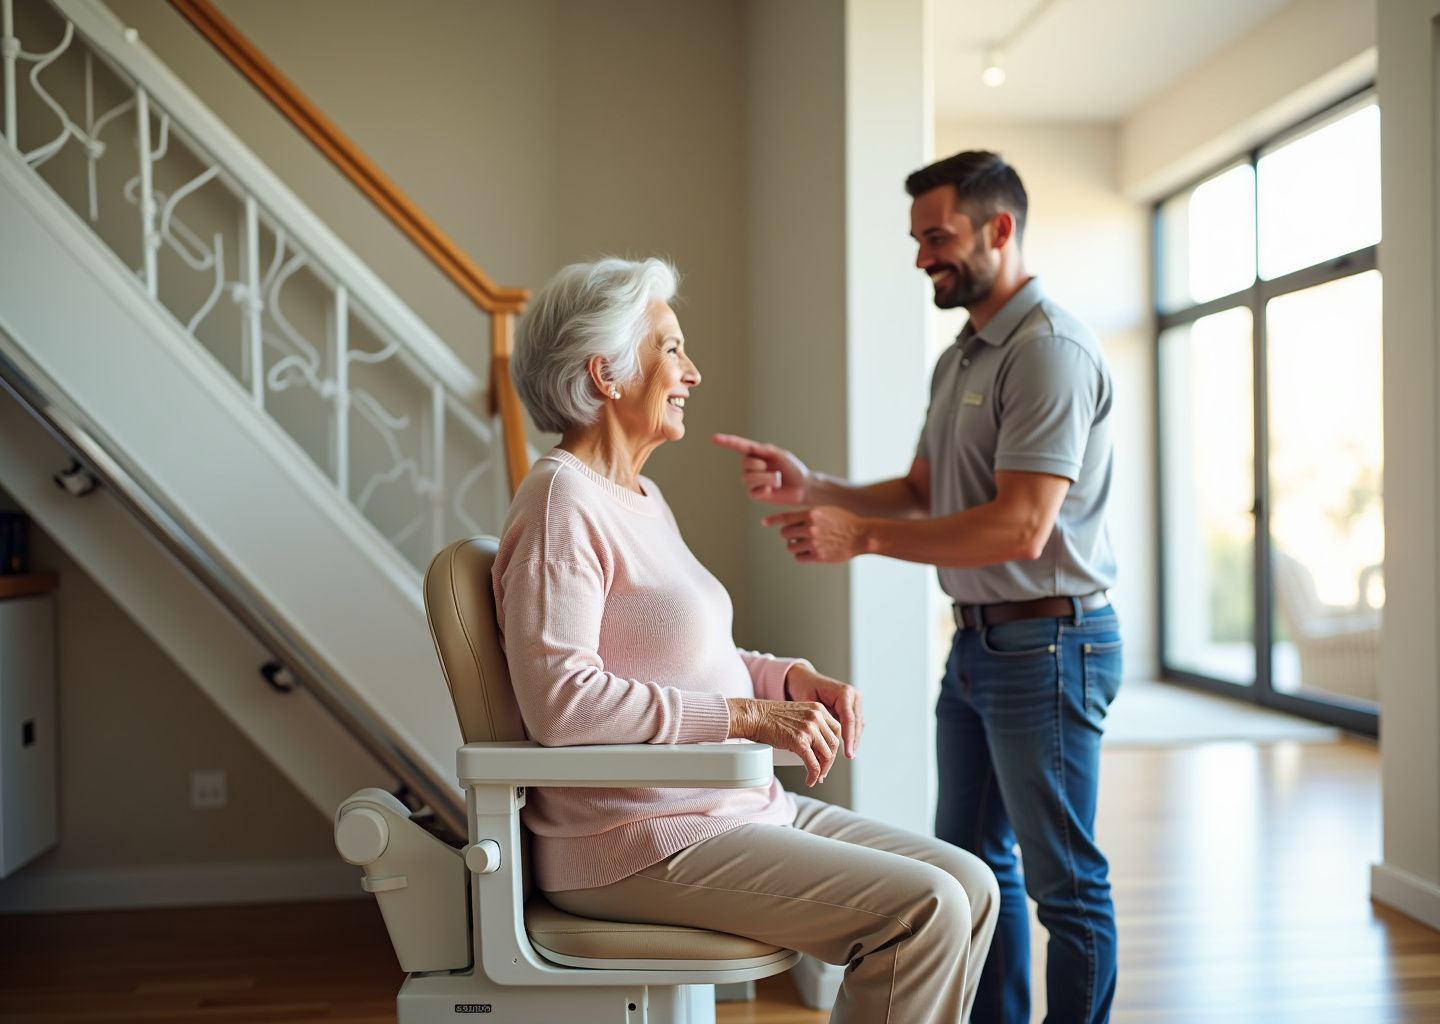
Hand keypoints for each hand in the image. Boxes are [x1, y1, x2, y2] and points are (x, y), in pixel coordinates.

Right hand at [712, 434, 810, 504]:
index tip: (713, 438)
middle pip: (745, 464)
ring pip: (748, 478)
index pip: (738, 446)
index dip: (726, 442)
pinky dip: (765, 488)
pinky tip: (772, 489)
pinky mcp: (755, 494)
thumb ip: (763, 450)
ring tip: (778, 479)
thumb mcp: (779, 454)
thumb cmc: (793, 468)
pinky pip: (752, 490)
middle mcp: (751, 466)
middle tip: (775, 470)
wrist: (803, 487)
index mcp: (756, 453)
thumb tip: (749, 449)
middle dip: (760, 466)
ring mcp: (752, 481)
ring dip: (766, 478)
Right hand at [726, 697, 840, 786]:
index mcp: (818, 709)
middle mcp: (816, 717)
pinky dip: (813, 775)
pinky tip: (810, 780)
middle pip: (834, 744)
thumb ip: (811, 726)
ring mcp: (809, 729)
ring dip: (823, 770)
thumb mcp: (798, 715)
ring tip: (816, 776)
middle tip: (823, 771)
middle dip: (829, 761)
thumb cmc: (770, 717)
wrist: (754, 716)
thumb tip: (819, 750)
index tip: (828, 757)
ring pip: (826, 755)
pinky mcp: (799, 741)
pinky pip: (813, 764)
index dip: (834, 747)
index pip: (836, 731)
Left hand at [762, 506, 870, 562]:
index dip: (773, 520)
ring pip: (790, 547)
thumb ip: (807, 515)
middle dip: (788, 534)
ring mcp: (813, 543)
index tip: (764, 523)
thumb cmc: (843, 521)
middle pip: (785, 533)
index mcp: (811, 514)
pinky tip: (808, 552)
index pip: (785, 517)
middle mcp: (810, 528)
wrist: (860, 535)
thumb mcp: (825, 511)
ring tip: (804, 543)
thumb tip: (788, 521)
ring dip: (794, 545)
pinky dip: (800, 555)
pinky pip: (799, 557)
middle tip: (796, 535)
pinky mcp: (818, 556)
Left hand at [784, 664, 863, 758]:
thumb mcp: (808, 702)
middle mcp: (852, 695)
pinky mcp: (852, 706)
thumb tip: (819, 739)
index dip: (849, 738)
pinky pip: (853, 723)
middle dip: (853, 741)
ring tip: (848, 755)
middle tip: (849, 756)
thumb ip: (816, 718)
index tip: (848, 753)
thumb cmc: (804, 688)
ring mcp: (854, 700)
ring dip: (853, 739)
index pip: (849, 719)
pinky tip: (846, 746)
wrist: (805, 679)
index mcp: (844, 692)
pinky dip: (850, 734)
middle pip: (856, 723)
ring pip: (857, 725)